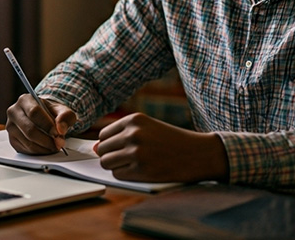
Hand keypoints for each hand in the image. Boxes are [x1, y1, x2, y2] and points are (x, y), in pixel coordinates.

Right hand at [6, 94, 76, 154]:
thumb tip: (61, 129)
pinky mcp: (12, 140)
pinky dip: (39, 151)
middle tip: (59, 143)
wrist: (42, 116)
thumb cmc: (50, 112)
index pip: (34, 112)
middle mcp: (14, 112)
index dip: (47, 125)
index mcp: (25, 100)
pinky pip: (26, 150)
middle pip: (30, 129)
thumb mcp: (61, 109)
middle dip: (47, 140)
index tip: (58, 133)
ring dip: (44, 147)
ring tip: (55, 145)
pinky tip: (47, 148)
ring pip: (28, 142)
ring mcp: (11, 127)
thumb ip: (65, 116)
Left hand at [94, 112, 228, 182]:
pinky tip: (140, 171)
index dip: (109, 144)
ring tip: (132, 165)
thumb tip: (95, 148)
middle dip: (110, 156)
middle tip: (127, 159)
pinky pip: (117, 174)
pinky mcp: (140, 170)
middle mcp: (133, 134)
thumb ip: (123, 133)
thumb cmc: (172, 140)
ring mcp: (136, 152)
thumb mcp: (149, 127)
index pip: (103, 134)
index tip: (121, 149)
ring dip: (115, 166)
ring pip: (106, 162)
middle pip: (102, 149)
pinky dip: (125, 175)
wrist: (198, 153)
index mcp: (134, 119)